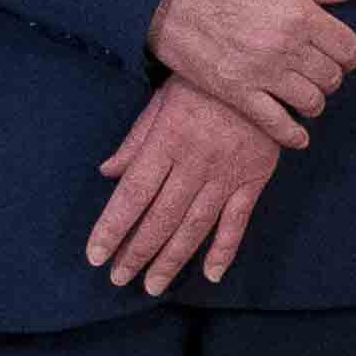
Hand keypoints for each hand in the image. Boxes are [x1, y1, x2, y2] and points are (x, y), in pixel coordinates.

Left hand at [86, 77, 281, 293]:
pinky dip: (225, 249)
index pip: (132, 194)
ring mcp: (226, 174)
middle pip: (161, 217)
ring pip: (195, 225)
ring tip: (152, 285)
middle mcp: (194, 163)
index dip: (112, 228)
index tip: (95, 255)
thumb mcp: (160, 102)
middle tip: (118, 278)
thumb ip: (135, 141)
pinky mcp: (254, 179)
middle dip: (137, 252)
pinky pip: (238, 220)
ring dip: (172, 258)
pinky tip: (210, 273)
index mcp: (166, 143)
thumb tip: (108, 172)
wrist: (259, 69)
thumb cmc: (202, 83)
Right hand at [149, 0, 355, 144]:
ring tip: (304, 95)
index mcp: (300, 14)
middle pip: (332, 78)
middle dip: (330, 77)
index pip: (349, 49)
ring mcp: (260, 72)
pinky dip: (292, 135)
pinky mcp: (234, 91)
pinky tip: (298, 136)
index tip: (338, 55)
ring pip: (311, 103)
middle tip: (317, 74)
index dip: (348, 54)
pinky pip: (276, 124)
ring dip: (313, 102)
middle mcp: (286, 46)